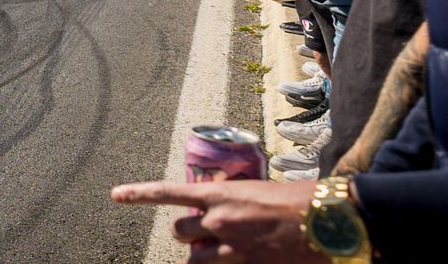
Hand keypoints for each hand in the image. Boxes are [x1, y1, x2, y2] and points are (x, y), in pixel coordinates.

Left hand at [111, 179, 322, 262]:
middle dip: (191, 234)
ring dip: (203, 254)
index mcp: (221, 193)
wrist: (331, 222)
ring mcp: (230, 247)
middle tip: (210, 233)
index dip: (139, 194)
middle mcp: (218, 220)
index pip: (168, 192)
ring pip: (194, 257)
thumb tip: (220, 209)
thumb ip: (233, 200)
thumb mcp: (259, 191)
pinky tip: (227, 259)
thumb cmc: (302, 200)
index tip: (115, 195)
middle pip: (179, 231)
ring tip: (224, 248)